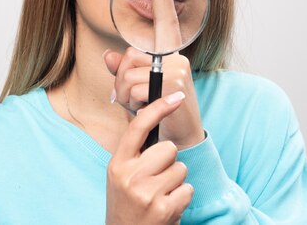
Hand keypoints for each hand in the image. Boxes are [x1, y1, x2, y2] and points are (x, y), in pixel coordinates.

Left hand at [104, 0, 204, 148]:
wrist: (182, 136)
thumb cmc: (161, 110)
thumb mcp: (138, 89)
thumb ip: (123, 70)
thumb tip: (108, 57)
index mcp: (168, 52)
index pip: (163, 16)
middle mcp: (174, 55)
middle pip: (127, 56)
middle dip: (122, 81)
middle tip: (136, 98)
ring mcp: (175, 66)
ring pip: (127, 72)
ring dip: (126, 96)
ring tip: (143, 106)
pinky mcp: (172, 81)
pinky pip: (134, 87)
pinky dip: (133, 104)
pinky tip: (148, 111)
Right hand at [106, 95, 193, 224]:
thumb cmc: (126, 202)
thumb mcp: (120, 174)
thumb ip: (134, 151)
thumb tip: (149, 116)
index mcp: (118, 163)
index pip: (138, 127)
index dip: (158, 108)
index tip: (176, 97)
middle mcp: (130, 176)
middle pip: (168, 148)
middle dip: (169, 161)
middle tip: (157, 177)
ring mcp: (146, 193)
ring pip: (181, 169)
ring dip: (176, 181)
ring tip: (161, 194)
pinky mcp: (163, 209)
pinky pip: (188, 189)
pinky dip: (182, 197)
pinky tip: (167, 206)